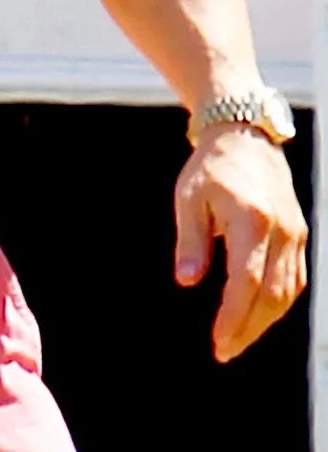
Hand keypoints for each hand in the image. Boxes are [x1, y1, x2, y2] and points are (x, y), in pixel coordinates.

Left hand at [174, 125, 307, 361]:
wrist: (244, 137)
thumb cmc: (210, 168)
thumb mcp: (189, 198)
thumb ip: (191, 241)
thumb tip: (186, 281)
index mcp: (251, 219)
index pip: (246, 282)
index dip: (233, 317)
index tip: (217, 341)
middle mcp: (280, 230)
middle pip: (271, 296)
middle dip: (248, 329)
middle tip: (225, 351)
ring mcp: (295, 234)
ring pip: (287, 293)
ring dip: (264, 322)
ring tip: (238, 339)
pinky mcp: (299, 235)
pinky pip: (295, 280)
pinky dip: (278, 304)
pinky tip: (258, 316)